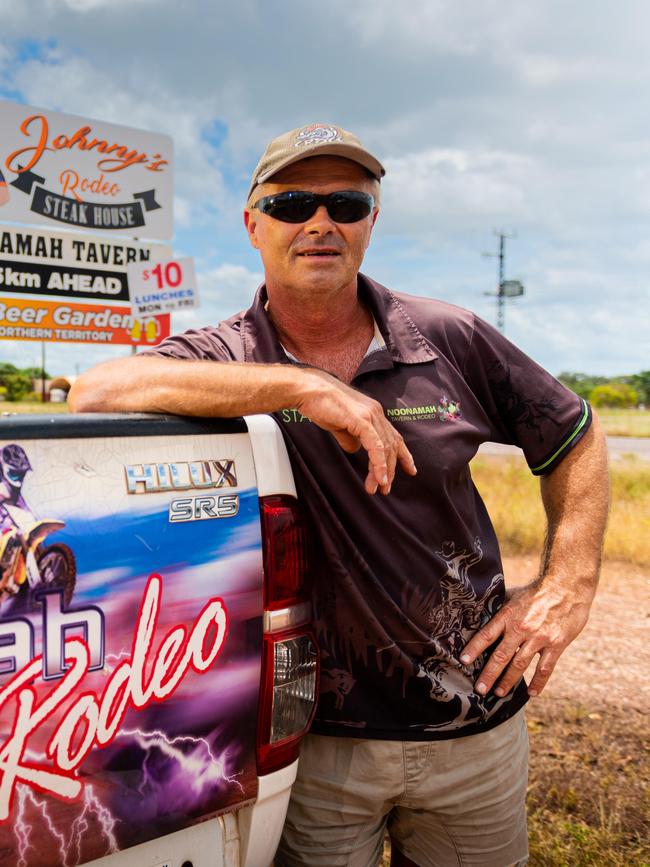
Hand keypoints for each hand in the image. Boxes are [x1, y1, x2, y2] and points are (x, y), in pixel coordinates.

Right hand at [297, 369, 416, 494]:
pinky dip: (379, 463)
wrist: (308, 390)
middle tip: (385, 488)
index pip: (393, 436)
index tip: (410, 470)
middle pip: (391, 445)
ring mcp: (370, 415)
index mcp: (373, 412)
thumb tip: (355, 450)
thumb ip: (350, 437)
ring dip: (384, 471)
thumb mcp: (339, 425)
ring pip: (385, 448)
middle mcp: (376, 413)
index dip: (403, 454)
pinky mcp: (361, 420)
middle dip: (391, 469)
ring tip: (380, 487)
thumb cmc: (320, 404)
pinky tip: (379, 477)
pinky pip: (375, 446)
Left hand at [460, 579, 594, 697]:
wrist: (567, 586)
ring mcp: (539, 638)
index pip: (487, 635)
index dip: (474, 649)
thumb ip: (502, 608)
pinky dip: (538, 683)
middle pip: (501, 656)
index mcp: (508, 616)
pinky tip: (531, 693)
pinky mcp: (556, 645)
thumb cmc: (538, 590)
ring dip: (508, 681)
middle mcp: (521, 628)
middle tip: (479, 689)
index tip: (463, 661)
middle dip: (488, 674)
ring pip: (520, 665)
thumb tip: (483, 613)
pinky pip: (545, 669)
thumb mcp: (515, 595)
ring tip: (499, 693)